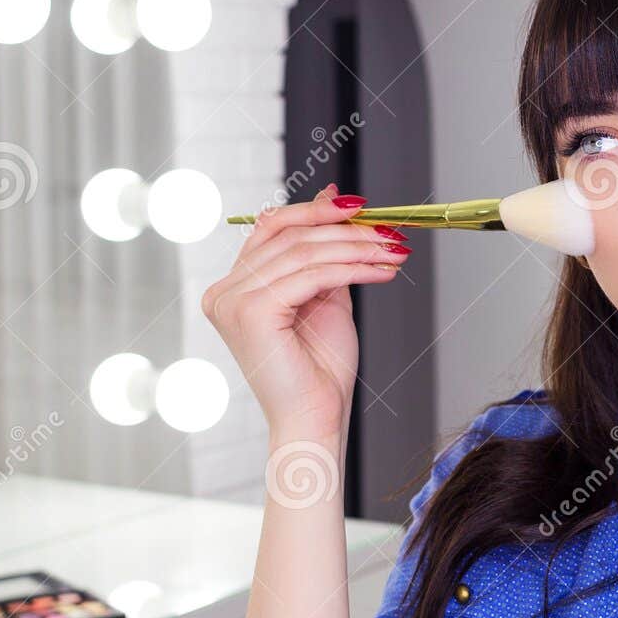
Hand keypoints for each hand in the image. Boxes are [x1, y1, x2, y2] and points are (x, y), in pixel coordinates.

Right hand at [203, 183, 412, 441]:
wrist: (316, 420)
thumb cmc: (319, 371)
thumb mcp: (324, 297)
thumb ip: (325, 252)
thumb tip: (333, 197)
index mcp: (233, 288)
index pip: (271, 228)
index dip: (315, 211)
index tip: (361, 208)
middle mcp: (224, 292)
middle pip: (289, 235)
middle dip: (346, 230)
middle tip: (390, 233)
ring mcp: (233, 301)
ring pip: (303, 252)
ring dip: (357, 247)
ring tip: (393, 252)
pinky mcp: (252, 312)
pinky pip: (311, 275)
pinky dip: (352, 268)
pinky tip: (382, 271)